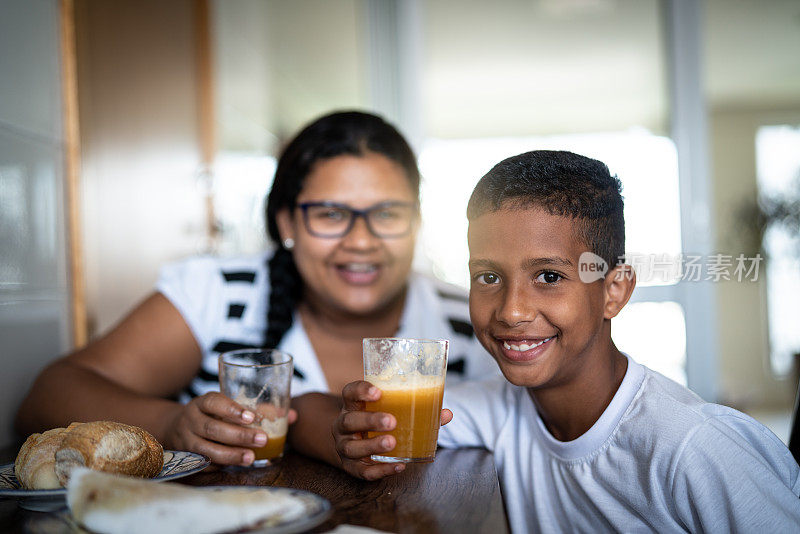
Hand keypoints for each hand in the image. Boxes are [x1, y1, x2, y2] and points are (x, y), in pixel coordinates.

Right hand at [162, 392, 296, 465]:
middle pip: (212, 428)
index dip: (231, 409)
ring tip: (251, 457)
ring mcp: (186, 440)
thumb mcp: (228, 407)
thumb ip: (260, 410)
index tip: (251, 416)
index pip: (213, 402)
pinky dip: (221, 465)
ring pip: (206, 449)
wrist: (175, 428)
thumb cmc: (213, 415)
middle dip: (239, 435)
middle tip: (262, 439)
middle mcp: (191, 420)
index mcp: (202, 403)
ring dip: (231, 454)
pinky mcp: (187, 458)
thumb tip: (293, 416)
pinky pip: (204, 464)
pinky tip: (236, 465)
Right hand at [332, 381, 452, 480]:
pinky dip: (381, 470)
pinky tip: (398, 465)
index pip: (350, 393)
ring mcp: (344, 447)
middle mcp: (343, 425)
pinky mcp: (351, 467)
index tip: (378, 391)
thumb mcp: (388, 410)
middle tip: (391, 421)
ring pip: (352, 448)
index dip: (361, 390)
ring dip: (372, 446)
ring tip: (392, 443)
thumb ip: (415, 410)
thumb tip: (445, 414)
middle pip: (350, 421)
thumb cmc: (375, 422)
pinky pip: (363, 471)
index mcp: (353, 406)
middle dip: (370, 421)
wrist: (354, 443)